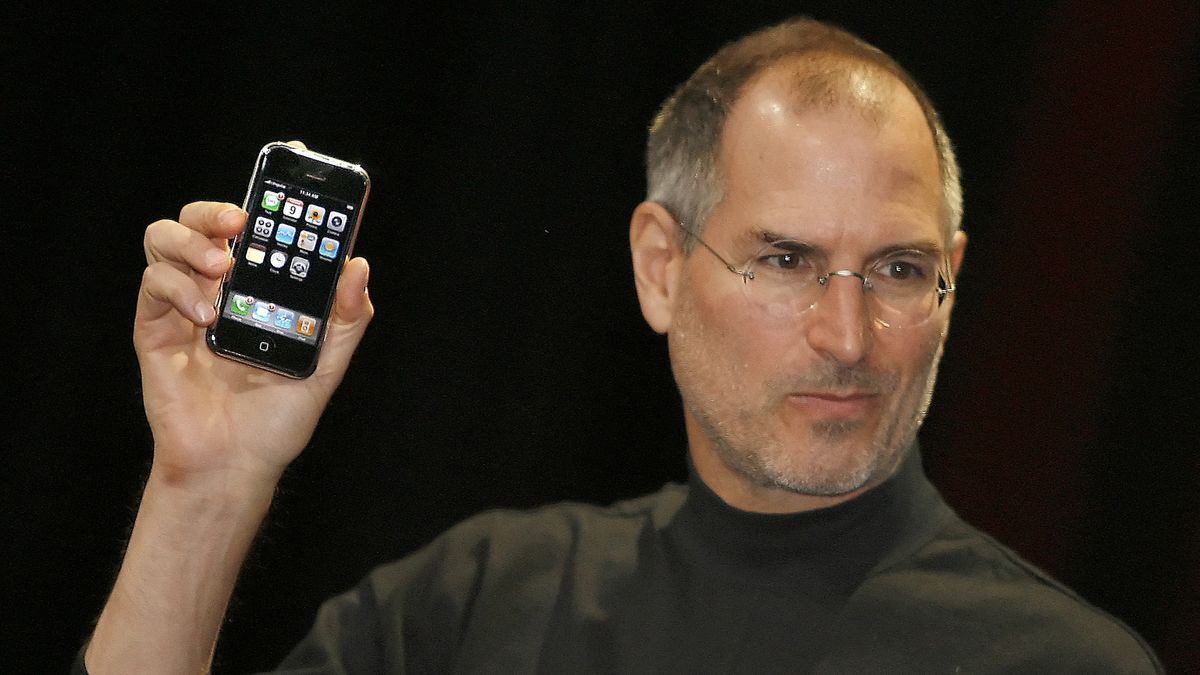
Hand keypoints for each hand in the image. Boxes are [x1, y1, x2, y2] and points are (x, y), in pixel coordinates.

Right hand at [135, 199, 372, 487]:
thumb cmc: (276, 420)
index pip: (258, 228)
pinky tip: (207, 316)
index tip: (287, 164)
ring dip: (192, 242)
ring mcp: (183, 306)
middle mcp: (219, 289)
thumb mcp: (326, 367)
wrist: (233, 466)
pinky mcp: (155, 329)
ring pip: (165, 237)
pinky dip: (178, 288)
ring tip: (222, 268)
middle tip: (242, 221)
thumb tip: (357, 267)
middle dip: (217, 209)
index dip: (269, 193)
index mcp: (259, 289)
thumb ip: (346, 320)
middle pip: (202, 221)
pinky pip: (154, 284)